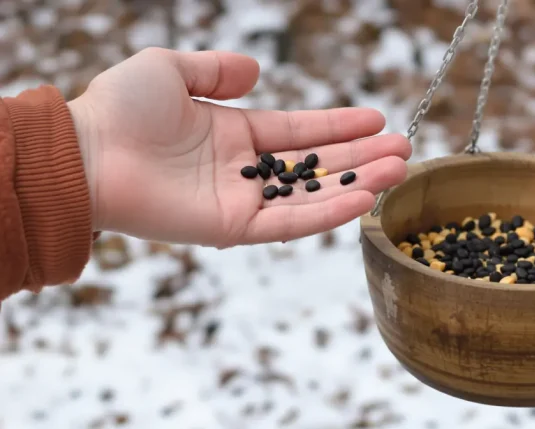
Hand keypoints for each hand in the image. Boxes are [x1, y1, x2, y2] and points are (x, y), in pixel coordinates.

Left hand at [68, 47, 410, 247]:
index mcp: (235, 134)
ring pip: (313, 196)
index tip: (377, 118)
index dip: (340, 125)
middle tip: (403, 148)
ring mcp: (243, 202)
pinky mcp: (235, 229)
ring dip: (357, 184)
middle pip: (318, 165)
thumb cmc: (121, 108)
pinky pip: (291, 223)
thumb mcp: (171, 69)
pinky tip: (363, 197)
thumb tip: (258, 73)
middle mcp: (245, 171)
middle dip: (362, 156)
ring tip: (398, 170)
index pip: (301, 132)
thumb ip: (216, 69)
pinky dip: (328, 213)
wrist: (88, 154)